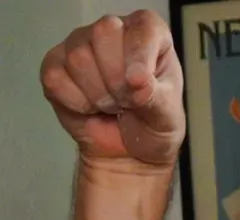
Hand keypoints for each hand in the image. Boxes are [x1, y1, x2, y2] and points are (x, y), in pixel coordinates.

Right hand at [40, 11, 184, 167]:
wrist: (128, 154)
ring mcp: (79, 45)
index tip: (140, 85)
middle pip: (103, 34)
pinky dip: (77, 103)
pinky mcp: (55, 65)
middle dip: (117, 81)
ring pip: (78, 58)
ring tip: (112, 106)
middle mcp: (111, 31)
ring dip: (98, 96)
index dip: (139, 57)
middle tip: (127, 102)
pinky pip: (56, 79)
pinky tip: (89, 107)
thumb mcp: (168, 118)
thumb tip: (137, 81)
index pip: (142, 27)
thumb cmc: (152, 127)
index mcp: (147, 34)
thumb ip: (158, 98)